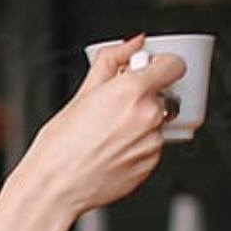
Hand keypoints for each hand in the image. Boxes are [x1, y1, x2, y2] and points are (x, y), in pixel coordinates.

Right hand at [17, 34, 186, 217]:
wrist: (56, 186)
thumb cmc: (60, 145)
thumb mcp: (81, 94)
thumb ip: (111, 61)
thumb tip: (131, 44)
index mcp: (132, 91)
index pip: (174, 65)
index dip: (161, 65)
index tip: (149, 69)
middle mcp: (148, 116)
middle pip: (164, 94)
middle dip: (145, 97)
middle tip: (116, 106)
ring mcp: (153, 143)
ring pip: (157, 122)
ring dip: (141, 123)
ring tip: (108, 133)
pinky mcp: (151, 164)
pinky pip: (152, 146)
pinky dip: (137, 144)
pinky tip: (111, 149)